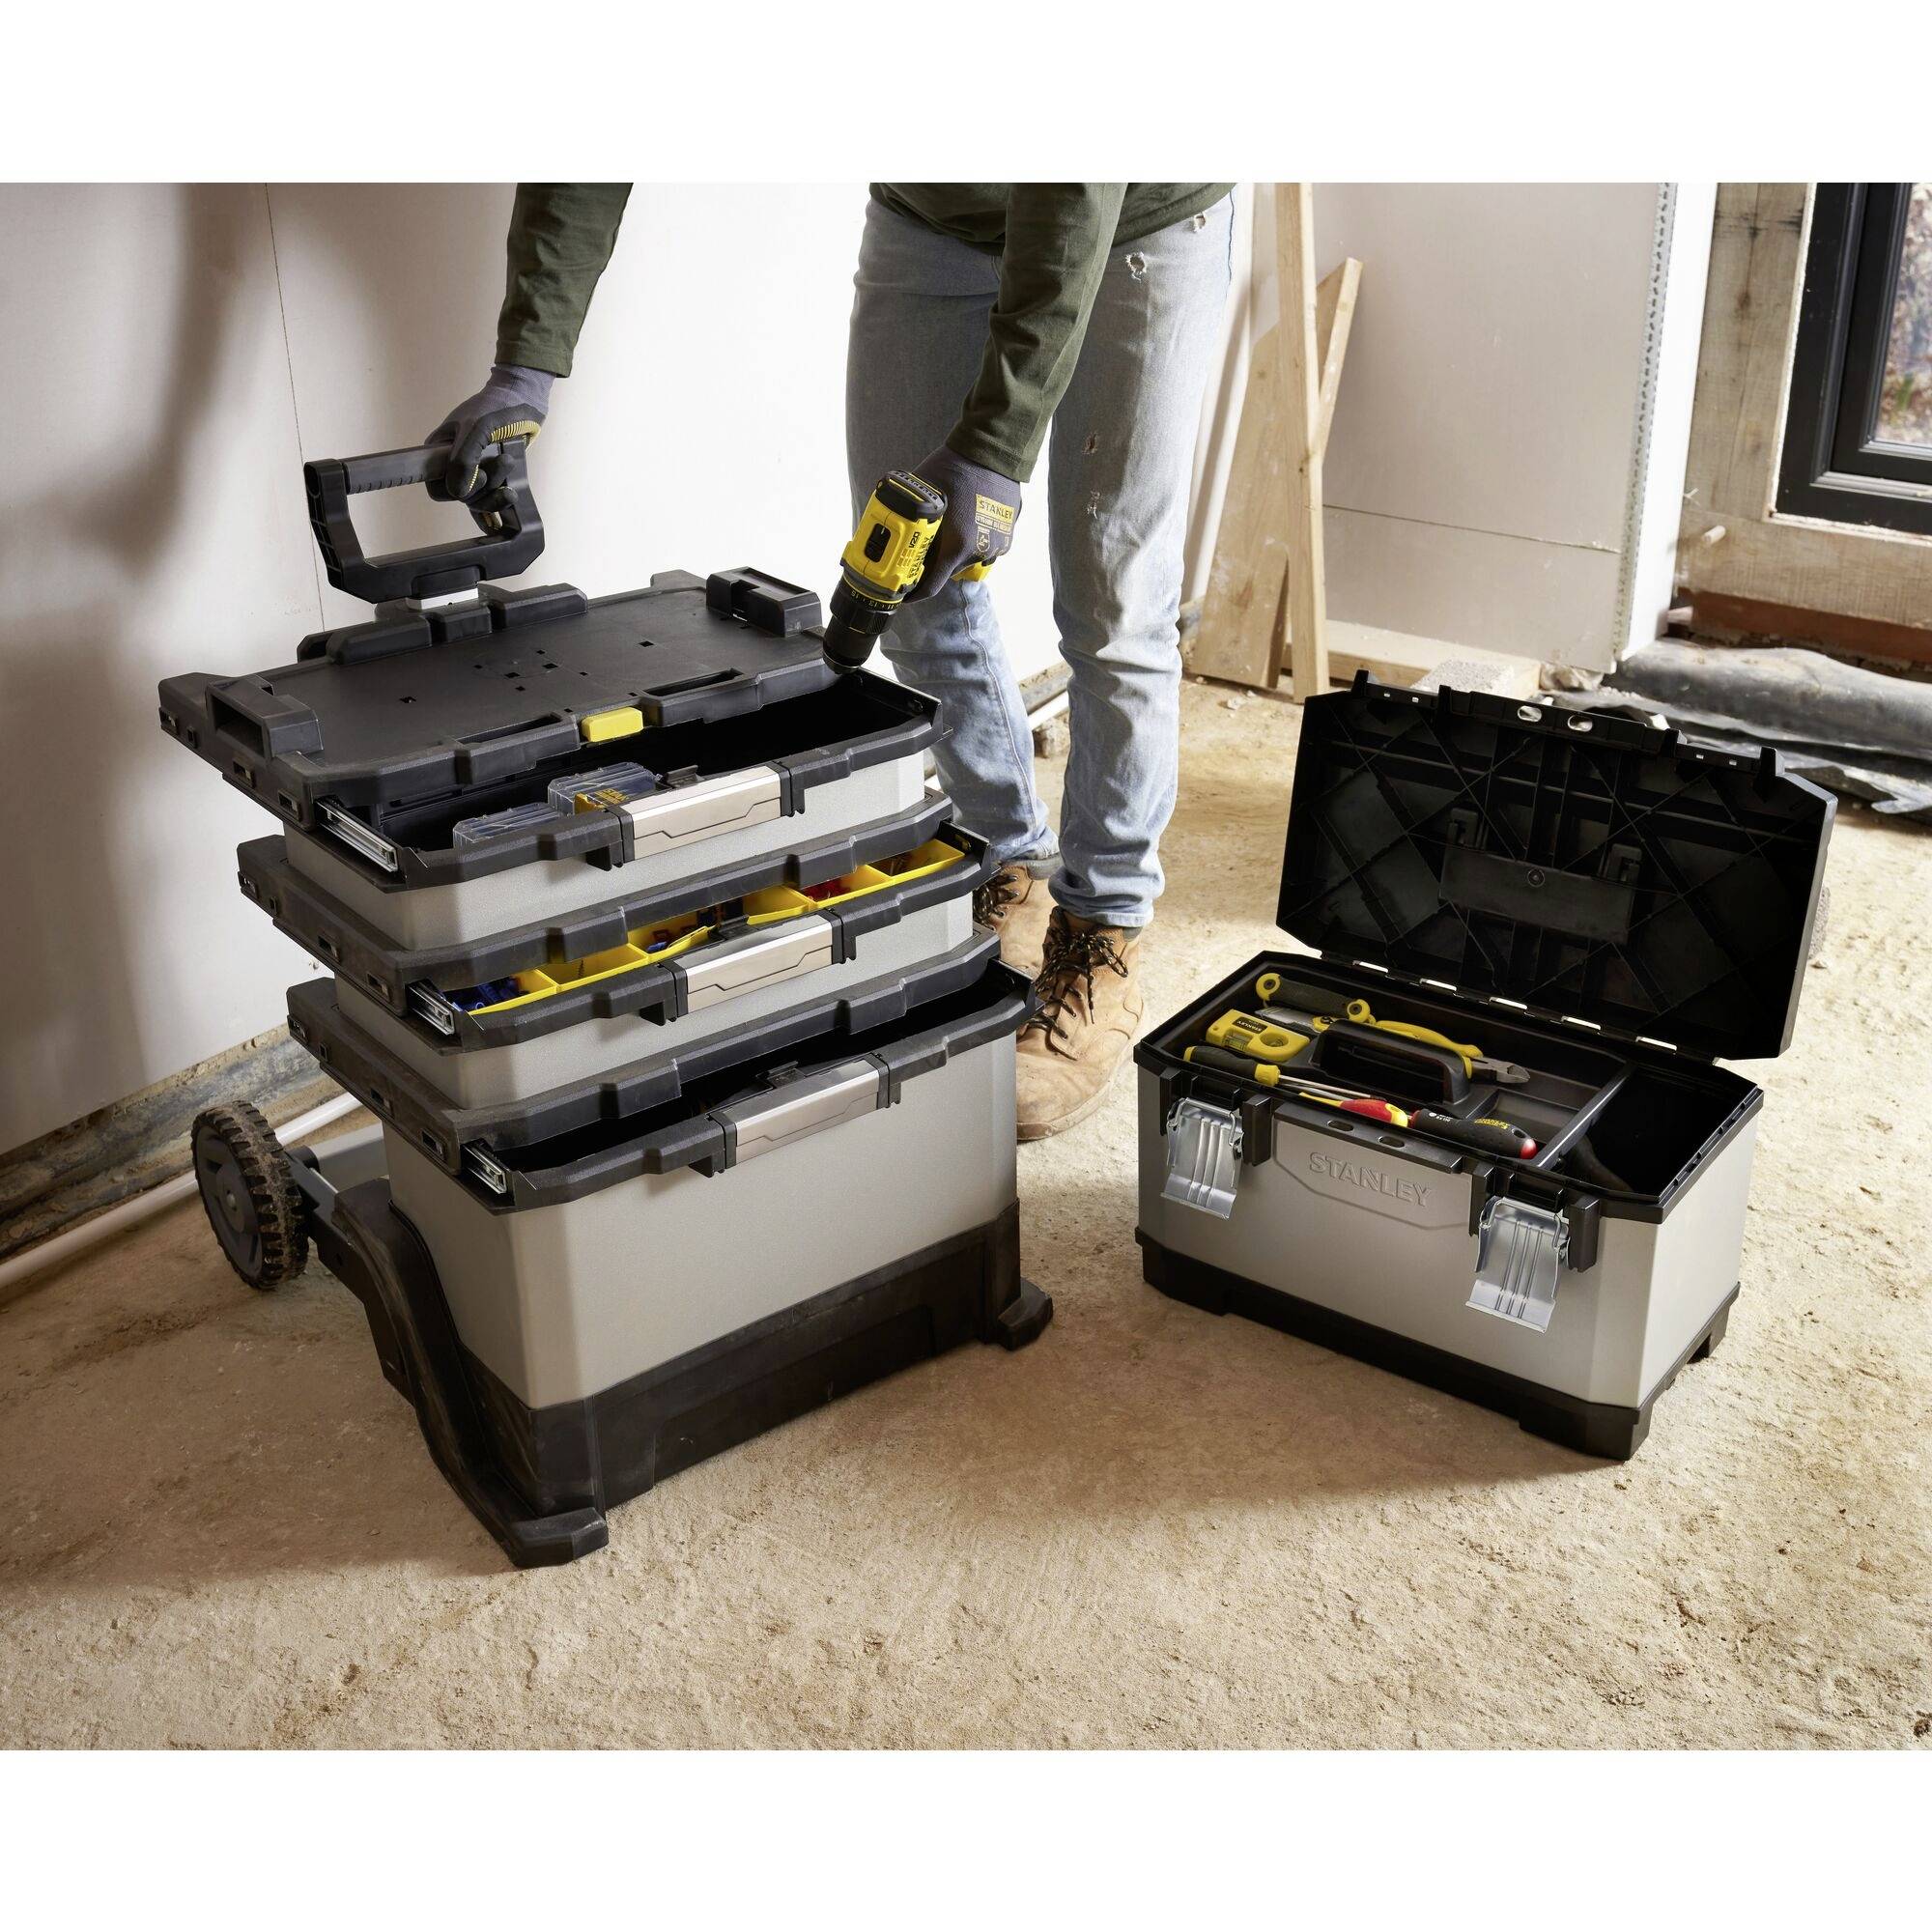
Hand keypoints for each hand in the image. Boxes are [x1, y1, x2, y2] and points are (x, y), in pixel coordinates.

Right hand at [425, 364, 553, 500]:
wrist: (524, 399)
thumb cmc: (495, 408)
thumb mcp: (476, 430)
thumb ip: (463, 460)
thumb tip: (458, 493)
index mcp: (438, 451)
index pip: (436, 487)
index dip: (454, 489)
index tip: (477, 474)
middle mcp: (453, 464)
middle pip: (461, 496)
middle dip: (483, 485)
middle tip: (501, 460)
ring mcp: (474, 472)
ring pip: (478, 500)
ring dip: (496, 489)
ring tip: (509, 462)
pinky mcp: (493, 477)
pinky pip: (491, 501)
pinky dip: (500, 501)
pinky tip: (508, 498)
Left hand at [903, 445, 1021, 600]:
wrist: (993, 451)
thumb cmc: (954, 468)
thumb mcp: (922, 495)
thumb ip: (910, 520)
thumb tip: (891, 535)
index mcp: (956, 547)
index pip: (931, 586)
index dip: (914, 593)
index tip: (904, 593)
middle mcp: (978, 552)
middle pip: (948, 571)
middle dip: (934, 564)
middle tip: (920, 551)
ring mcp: (995, 545)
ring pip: (966, 558)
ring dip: (954, 550)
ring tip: (946, 529)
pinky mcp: (1006, 536)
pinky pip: (983, 546)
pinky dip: (972, 539)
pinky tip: (966, 520)